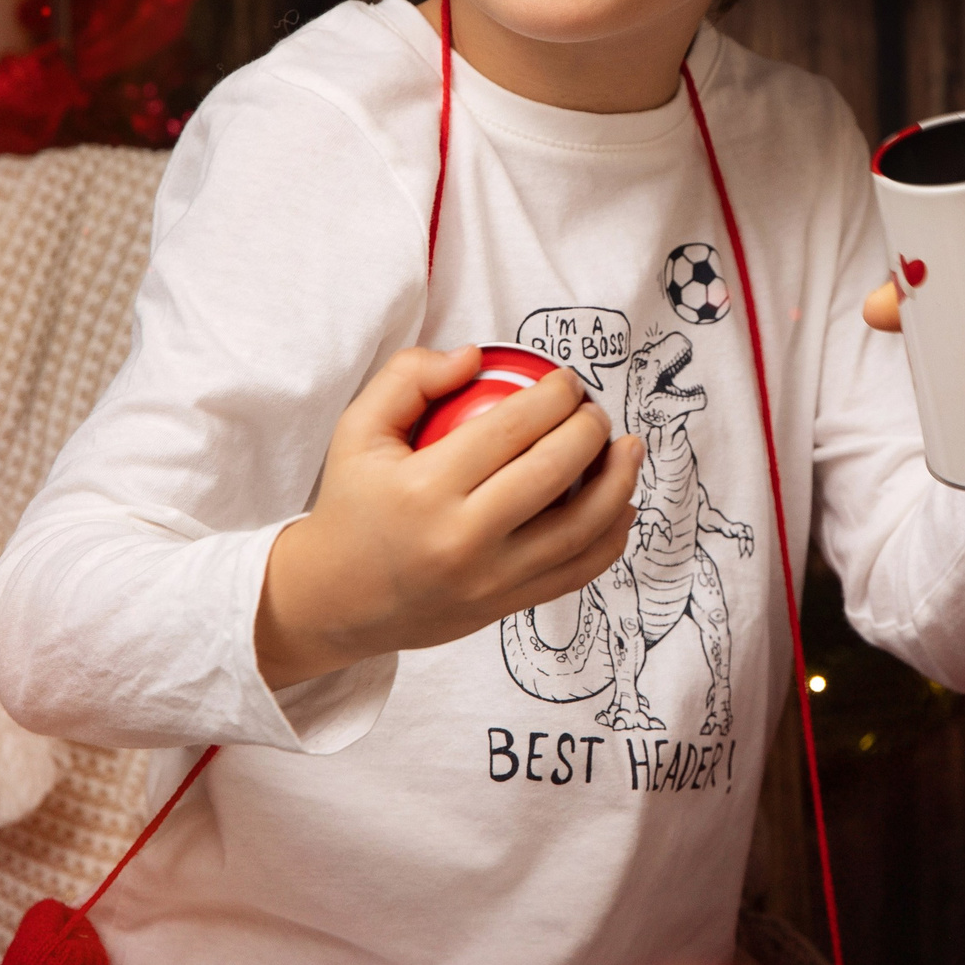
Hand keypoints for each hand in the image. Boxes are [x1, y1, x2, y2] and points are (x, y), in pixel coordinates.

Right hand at [255, 346, 640, 689]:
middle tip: (595, 411)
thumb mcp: (357, 430)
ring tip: (629, 448)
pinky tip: (621, 506)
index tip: (568, 382)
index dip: (553, 397)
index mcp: (425, 488)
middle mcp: (463, 538)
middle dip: (590, 430)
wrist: (335, 600)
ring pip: (580, 528)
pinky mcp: (506, 606)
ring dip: (619, 482)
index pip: (511, 429)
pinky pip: (577, 571)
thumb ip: (408, 377)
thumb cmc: (353, 505)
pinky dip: (611, 537)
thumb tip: (473, 357)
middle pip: (553, 472)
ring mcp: (490, 579)